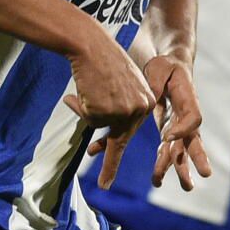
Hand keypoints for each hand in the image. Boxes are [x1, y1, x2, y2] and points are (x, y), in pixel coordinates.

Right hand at [60, 27, 155, 187]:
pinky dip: (83, 107)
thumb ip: (115, 107)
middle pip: (118, 139)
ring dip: (87, 110)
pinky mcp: (112, 111)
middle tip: (105, 185)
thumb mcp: (117, 85)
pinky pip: (89, 119)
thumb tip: (99, 128)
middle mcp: (141, 109)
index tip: (112, 180)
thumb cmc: (99, 61)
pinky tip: (87, 89)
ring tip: (89, 88)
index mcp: (146, 101)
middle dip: (109, 163)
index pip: (131, 133)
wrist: (90, 44)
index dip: (117, 156)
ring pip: (98, 125)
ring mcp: (127, 111)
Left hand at [141, 54, 211, 190]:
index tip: (167, 137)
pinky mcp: (169, 131)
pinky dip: (162, 164)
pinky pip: (167, 150)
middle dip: (198, 157)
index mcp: (188, 99)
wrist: (169, 65)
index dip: (183, 129)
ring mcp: (179, 126)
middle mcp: (187, 116)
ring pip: (182, 150)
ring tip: (186, 187)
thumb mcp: (160, 68)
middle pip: (194, 140)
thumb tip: (153, 98)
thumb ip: (156, 84)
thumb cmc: (165, 65)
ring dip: (181, 169)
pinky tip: (156, 181)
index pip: (193, 118)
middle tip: (205, 173)